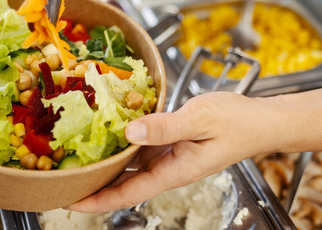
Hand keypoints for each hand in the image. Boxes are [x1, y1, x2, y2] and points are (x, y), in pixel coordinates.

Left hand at [66, 92, 271, 212]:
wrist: (261, 120)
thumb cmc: (238, 122)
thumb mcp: (200, 119)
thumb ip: (164, 126)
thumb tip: (129, 133)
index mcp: (173, 171)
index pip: (126, 194)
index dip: (96, 200)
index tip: (68, 201)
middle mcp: (167, 168)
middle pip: (122, 183)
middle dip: (93, 183)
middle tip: (60, 177)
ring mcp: (168, 156)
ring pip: (129, 164)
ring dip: (104, 163)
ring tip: (75, 156)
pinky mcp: (170, 142)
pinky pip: (140, 146)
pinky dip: (121, 141)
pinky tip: (106, 129)